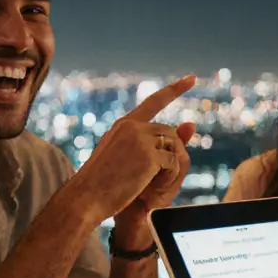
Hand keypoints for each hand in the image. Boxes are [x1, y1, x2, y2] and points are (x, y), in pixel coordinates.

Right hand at [71, 75, 195, 220]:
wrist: (85, 198)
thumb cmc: (103, 183)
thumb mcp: (127, 157)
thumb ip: (156, 141)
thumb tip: (192, 123)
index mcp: (123, 125)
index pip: (153, 102)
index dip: (174, 90)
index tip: (191, 78)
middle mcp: (132, 126)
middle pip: (169, 132)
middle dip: (169, 153)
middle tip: (155, 178)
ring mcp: (141, 139)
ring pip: (173, 146)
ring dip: (169, 166)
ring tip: (151, 184)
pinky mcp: (149, 155)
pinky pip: (174, 162)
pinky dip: (170, 176)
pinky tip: (154, 187)